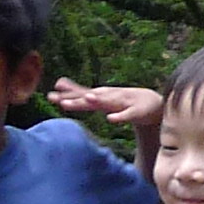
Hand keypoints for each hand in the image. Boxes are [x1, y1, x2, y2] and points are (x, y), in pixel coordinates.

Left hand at [48, 80, 163, 129]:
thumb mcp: (99, 97)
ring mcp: (123, 104)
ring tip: (88, 99)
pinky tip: (110, 119)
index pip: (81, 96)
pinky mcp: (136, 112)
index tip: (50, 96)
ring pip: (109, 103)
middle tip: (61, 102)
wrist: (153, 104)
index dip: (66, 96)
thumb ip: (81, 92)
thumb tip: (58, 84)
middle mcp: (110, 97)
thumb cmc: (124, 101)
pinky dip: (119, 116)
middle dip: (77, 99)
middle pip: (91, 99)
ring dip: (98, 101)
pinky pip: (128, 115)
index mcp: (101, 96)